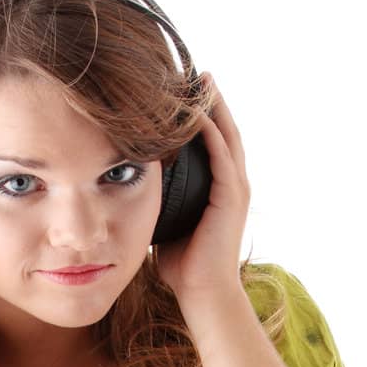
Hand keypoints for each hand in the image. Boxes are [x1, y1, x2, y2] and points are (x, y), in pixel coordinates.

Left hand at [153, 74, 251, 307]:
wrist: (203, 295)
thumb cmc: (183, 267)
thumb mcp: (166, 224)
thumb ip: (158, 202)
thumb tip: (131, 189)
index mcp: (219, 188)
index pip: (213, 141)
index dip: (201, 115)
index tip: (184, 91)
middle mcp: (232, 183)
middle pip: (224, 129)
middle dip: (210, 100)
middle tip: (196, 71)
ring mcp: (235, 189)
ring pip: (226, 135)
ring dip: (213, 106)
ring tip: (200, 79)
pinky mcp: (231, 197)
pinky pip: (221, 154)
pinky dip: (210, 131)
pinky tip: (195, 112)